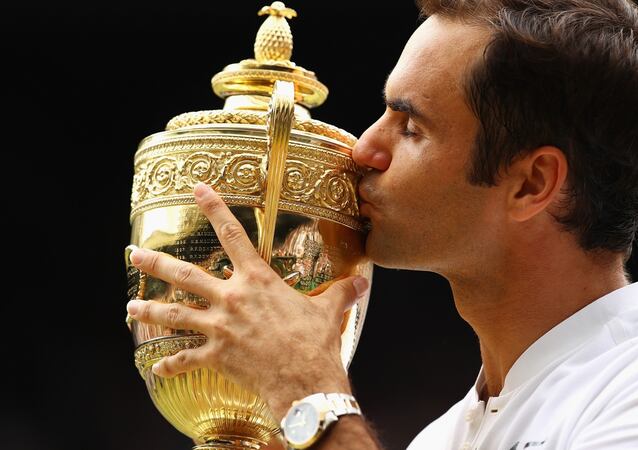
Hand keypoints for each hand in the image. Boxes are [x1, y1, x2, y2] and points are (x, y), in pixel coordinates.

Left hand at [126, 182, 368, 415]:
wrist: (305, 379)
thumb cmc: (315, 342)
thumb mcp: (329, 310)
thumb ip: (341, 292)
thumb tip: (363, 284)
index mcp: (257, 280)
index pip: (233, 235)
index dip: (214, 209)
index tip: (197, 190)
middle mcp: (232, 299)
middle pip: (186, 275)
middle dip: (156, 264)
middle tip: (135, 254)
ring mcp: (219, 327)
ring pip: (175, 315)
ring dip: (149, 311)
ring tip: (130, 308)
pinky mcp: (216, 356)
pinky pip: (186, 360)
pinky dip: (171, 365)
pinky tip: (157, 367)